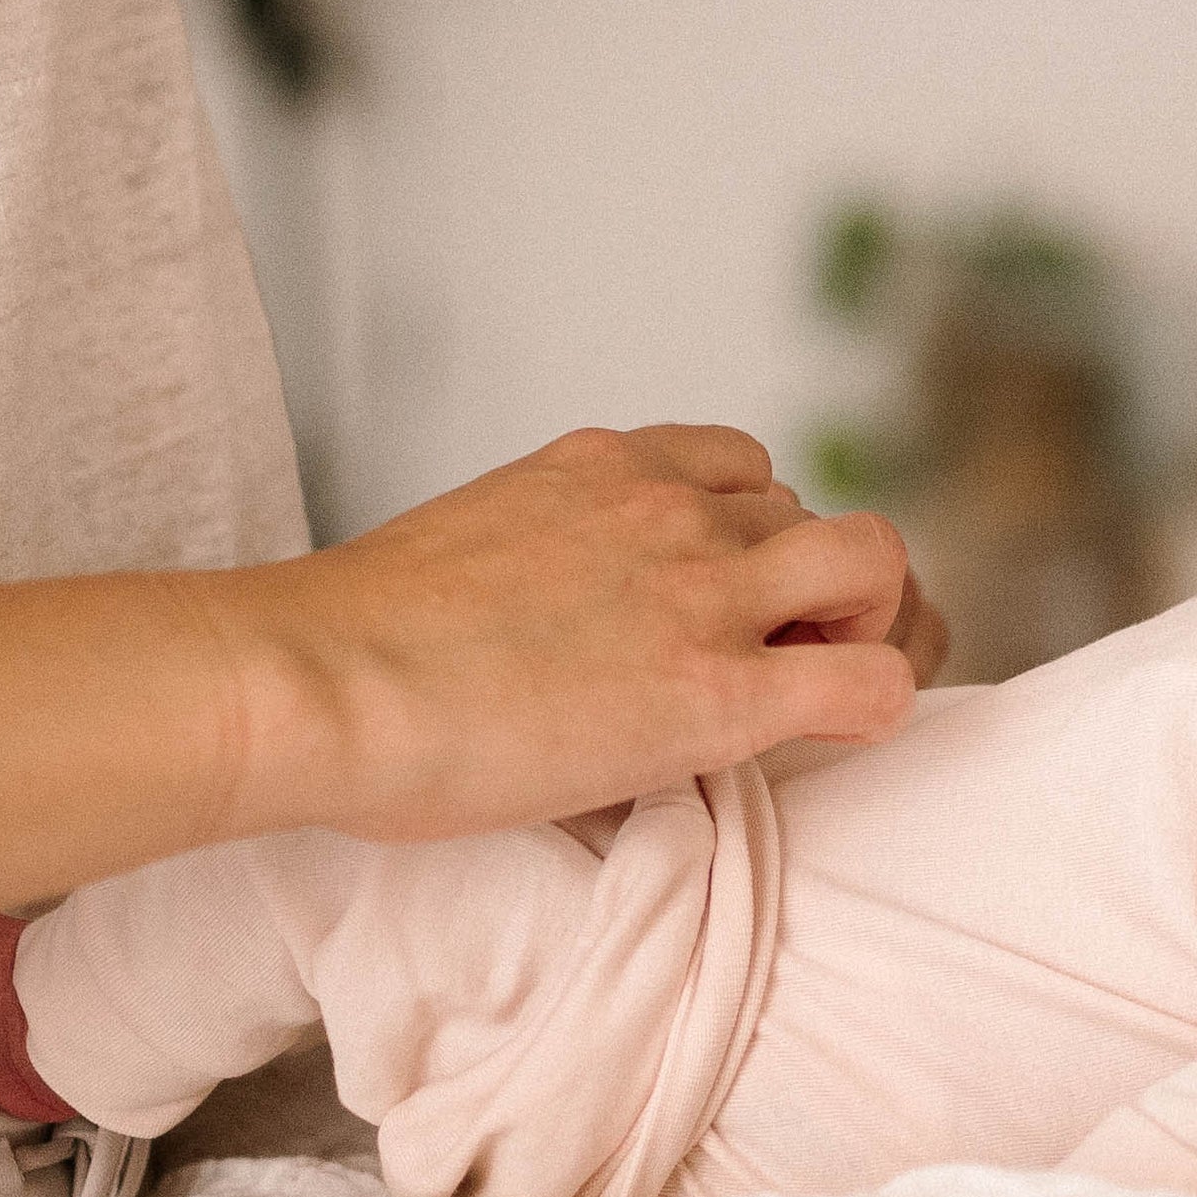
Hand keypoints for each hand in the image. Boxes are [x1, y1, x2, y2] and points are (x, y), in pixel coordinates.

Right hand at [221, 424, 927, 843]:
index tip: (720, 604)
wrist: (321, 682)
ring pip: (870, 562)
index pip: (741, 464)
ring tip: (802, 690)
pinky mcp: (720, 689)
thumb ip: (535, 557)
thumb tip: (532, 622)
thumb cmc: (350, 643)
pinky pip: (873, 679)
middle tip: (770, 659)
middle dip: (811, 583)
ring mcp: (703, 589)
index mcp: (605, 463)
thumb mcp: (464, 547)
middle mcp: (670, 504)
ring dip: (856, 623)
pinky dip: (875, 700)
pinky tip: (831, 733)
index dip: (750, 538)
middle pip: (812, 515)